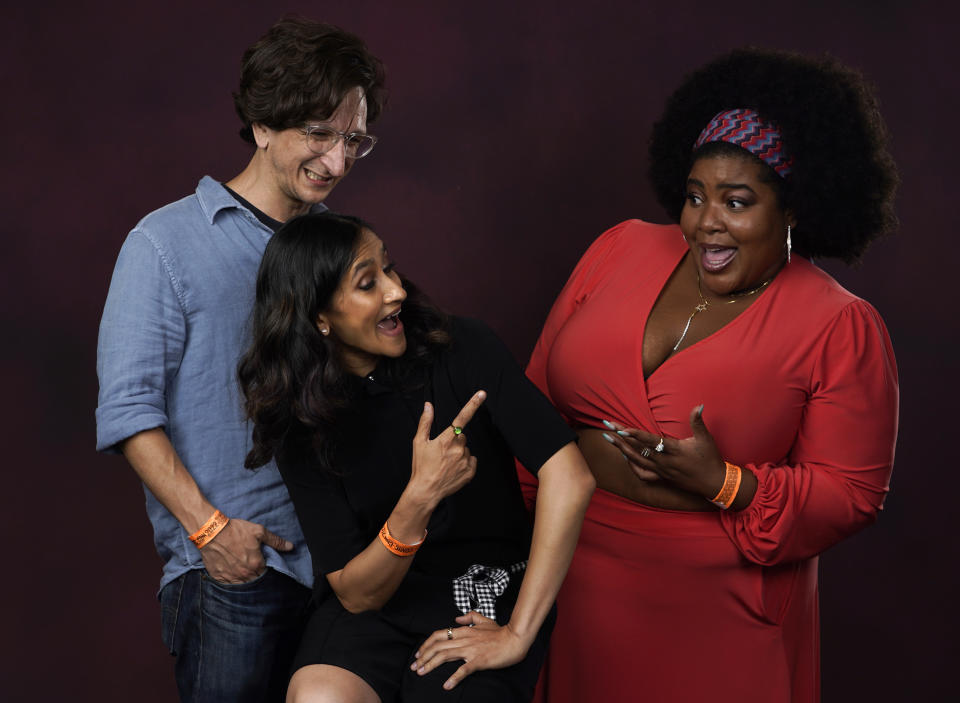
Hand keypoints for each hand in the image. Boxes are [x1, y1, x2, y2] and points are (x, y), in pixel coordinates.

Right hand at [199, 518, 292, 583]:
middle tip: (251, 566)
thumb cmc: (236, 530)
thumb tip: (290, 547)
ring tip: (242, 570)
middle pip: (254, 580)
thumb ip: (275, 541)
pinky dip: (231, 581)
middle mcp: (244, 574)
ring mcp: (230, 577)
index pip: (265, 573)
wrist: (212, 531)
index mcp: (256, 564)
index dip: (264, 568)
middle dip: (255, 574)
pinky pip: (227, 584)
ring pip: (241, 585)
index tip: (261, 563)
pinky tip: (231, 573)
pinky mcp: (218, 576)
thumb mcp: (259, 532)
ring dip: (244, 580)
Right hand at [407, 391, 486, 508]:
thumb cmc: (421, 466)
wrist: (426, 490)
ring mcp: (466, 460)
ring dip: (458, 453)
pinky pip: (471, 461)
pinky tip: (453, 470)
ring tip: (445, 464)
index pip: (462, 417)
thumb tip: (428, 405)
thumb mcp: (419, 442)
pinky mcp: (470, 471)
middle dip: (454, 441)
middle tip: (442, 452)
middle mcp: (459, 448)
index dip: (473, 404)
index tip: (482, 393)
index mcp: (446, 439)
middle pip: (461, 436)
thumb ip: (425, 422)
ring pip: (466, 449)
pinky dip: (464, 463)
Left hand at [411, 612, 529, 689]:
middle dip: (423, 656)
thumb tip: (456, 617)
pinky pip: (463, 670)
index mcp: (464, 631)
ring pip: (445, 656)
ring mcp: (470, 650)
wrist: (515, 639)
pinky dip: (454, 678)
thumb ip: (470, 616)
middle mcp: (464, 639)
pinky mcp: (479, 660)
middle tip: (414, 666)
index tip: (419, 653)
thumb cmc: (501, 632)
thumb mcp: (484, 620)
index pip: (439, 635)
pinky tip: (446, 686)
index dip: (426, 644)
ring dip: (431, 665)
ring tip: (421, 673)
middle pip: (437, 646)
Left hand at [604, 405, 725, 497]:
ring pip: (636, 461)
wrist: (714, 483)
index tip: (621, 429)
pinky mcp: (662, 477)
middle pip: (637, 449)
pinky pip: (642, 474)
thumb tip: (699, 405)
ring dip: (621, 449)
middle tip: (606, 427)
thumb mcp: (705, 439)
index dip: (635, 435)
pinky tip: (625, 456)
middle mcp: (664, 462)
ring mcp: (661, 471)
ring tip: (609, 438)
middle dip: (620, 438)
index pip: (650, 441)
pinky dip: (632, 465)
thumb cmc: (710, 459)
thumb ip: (698, 421)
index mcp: (674, 451)